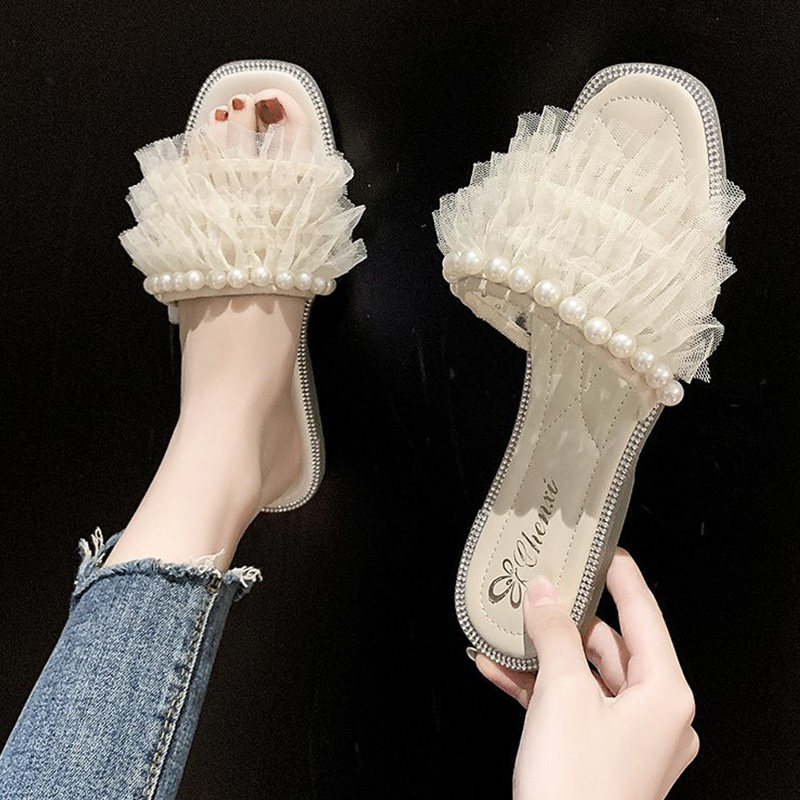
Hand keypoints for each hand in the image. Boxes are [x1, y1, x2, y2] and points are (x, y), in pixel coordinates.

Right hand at [475, 549, 697, 799]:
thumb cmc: (577, 788)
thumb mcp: (562, 695)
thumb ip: (554, 635)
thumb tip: (544, 594)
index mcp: (665, 695)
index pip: (645, 615)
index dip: (622, 577)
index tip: (606, 549)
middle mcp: (655, 715)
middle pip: (612, 646)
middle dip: (567, 620)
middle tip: (537, 590)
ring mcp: (628, 739)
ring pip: (585, 676)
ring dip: (544, 655)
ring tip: (508, 629)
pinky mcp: (599, 755)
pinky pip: (570, 706)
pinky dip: (537, 687)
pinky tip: (498, 670)